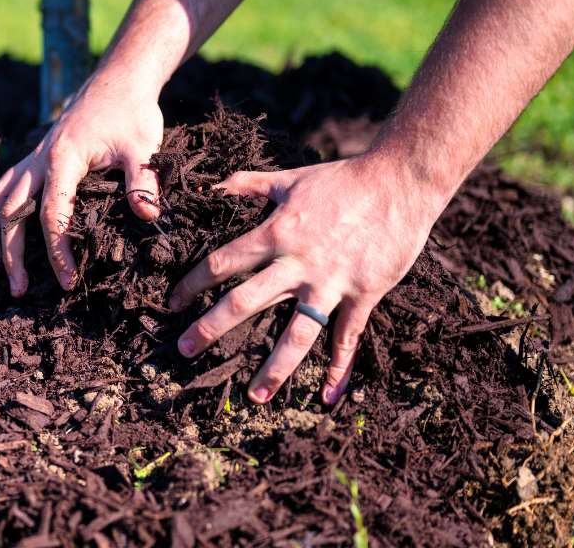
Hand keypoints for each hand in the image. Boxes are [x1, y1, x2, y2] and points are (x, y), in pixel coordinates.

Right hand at [0, 67, 164, 295]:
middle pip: (11, 211)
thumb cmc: (132, 113)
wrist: (118, 81)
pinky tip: (0, 236)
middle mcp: (39, 159)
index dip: (57, 250)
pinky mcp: (35, 158)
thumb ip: (143, 181)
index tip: (68, 280)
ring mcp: (33, 158)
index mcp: (63, 159)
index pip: (51, 214)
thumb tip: (147, 216)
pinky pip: (4, 187)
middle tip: (19, 291)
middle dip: (11, 253)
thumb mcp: (143, 146)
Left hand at [169, 153, 445, 404]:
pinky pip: (347, 337)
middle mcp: (298, 263)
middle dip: (211, 328)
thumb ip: (249, 184)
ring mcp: (331, 283)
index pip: (222, 263)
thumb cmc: (343, 179)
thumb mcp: (290, 178)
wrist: (400, 181)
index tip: (172, 303)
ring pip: (296, 333)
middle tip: (184, 350)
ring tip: (256, 396)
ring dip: (275, 367)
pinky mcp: (364, 294)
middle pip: (245, 302)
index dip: (193, 284)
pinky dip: (339, 368)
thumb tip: (215, 185)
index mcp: (275, 233)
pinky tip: (328, 396)